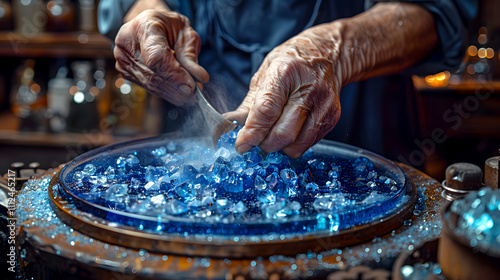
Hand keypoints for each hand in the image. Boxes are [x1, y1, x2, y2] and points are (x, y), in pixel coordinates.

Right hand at [113, 9, 208, 105]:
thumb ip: (191, 55)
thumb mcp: (185, 33)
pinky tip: (178, 93)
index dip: (174, 74)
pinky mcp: (126, 72)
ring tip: (190, 95)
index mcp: (144, 26)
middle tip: (194, 94)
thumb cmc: (170, 27)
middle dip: (176, 87)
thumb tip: (200, 78)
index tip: (191, 85)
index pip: (156, 56)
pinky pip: (148, 87)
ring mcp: (123, 59)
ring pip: (151, 84)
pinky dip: (166, 92)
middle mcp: (127, 43)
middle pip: (153, 74)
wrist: (152, 26)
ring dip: (172, 93)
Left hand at [224, 24, 343, 157]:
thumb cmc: (292, 63)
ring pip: (296, 144)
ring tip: (273, 134)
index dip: (252, 132)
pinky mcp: (332, 118)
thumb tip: (231, 124)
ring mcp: (323, 105)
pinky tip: (290, 131)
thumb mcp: (265, 74)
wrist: (328, 54)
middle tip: (257, 139)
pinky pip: (307, 144)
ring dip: (279, 147)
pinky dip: (293, 145)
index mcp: (286, 73)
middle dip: (264, 143)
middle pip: (283, 133)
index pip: (267, 111)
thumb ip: (249, 103)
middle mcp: (308, 90)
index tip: (242, 144)